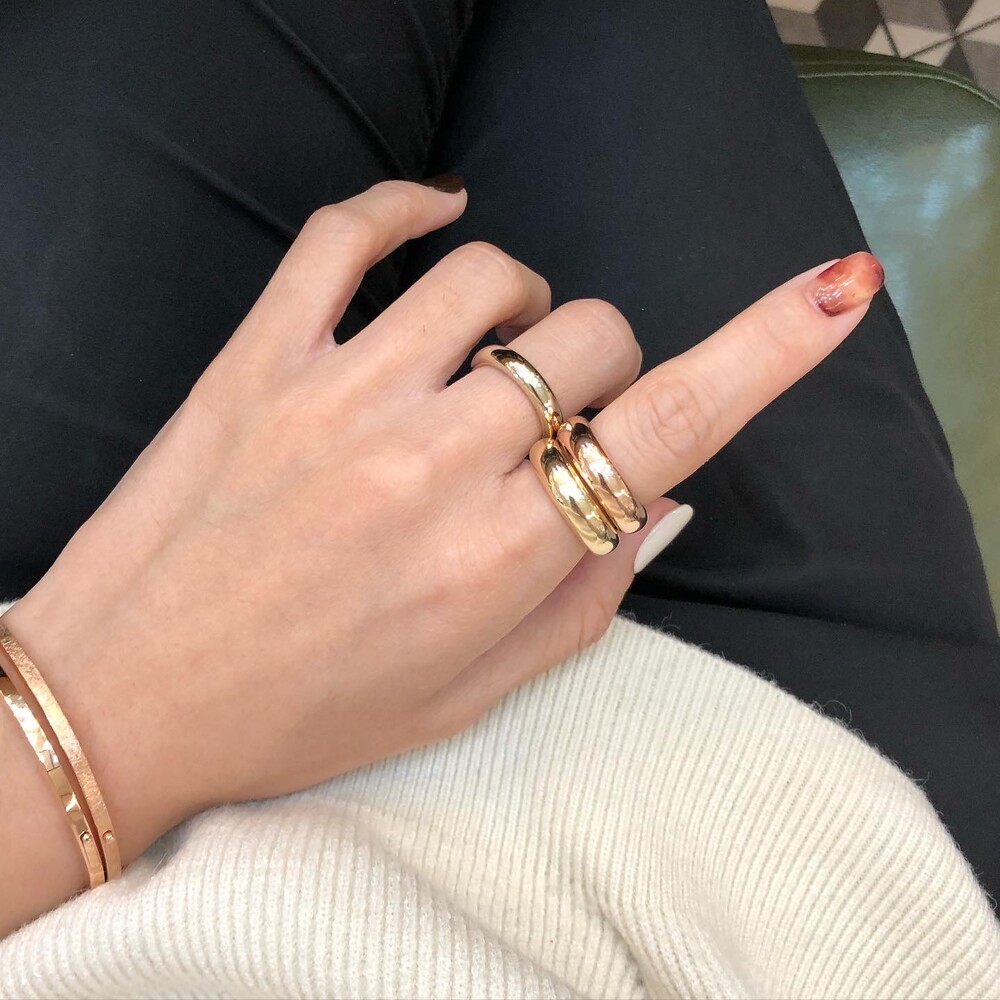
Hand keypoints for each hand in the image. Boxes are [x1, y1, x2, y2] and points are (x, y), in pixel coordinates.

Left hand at [4, 180, 882, 881]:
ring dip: (520, 306)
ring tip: (486, 356)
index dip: (766, 352)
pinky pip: (344, 233)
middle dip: (599, 371)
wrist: (125, 701)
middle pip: (590, 338)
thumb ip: (583, 597)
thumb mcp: (469, 695)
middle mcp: (430, 464)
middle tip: (547, 422)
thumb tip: (659, 494)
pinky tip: (435, 218)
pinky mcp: (256, 358)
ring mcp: (337, 397)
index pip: (664, 429)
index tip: (834, 291)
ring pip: (490, 279)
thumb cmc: (304, 714)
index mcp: (494, 561)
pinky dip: (406, 209)